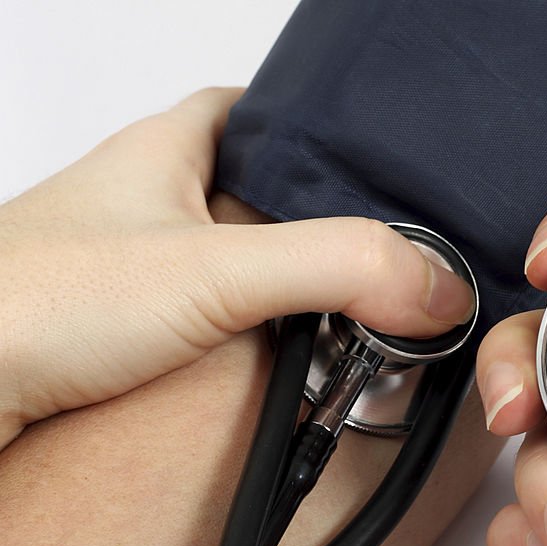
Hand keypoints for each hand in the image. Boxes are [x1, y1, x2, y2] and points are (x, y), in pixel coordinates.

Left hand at [0, 88, 473, 449]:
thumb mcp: (213, 270)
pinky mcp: (124, 331)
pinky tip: (283, 364)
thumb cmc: (28, 303)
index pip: (261, 111)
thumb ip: (337, 267)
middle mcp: (151, 201)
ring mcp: (135, 267)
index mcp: (170, 149)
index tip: (378, 166)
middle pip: (261, 193)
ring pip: (239, 262)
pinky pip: (213, 319)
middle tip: (378, 258)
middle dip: (322, 226)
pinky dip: (254, 338)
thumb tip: (438, 287)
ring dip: (291, 291)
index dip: (323, 133)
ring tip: (351, 315)